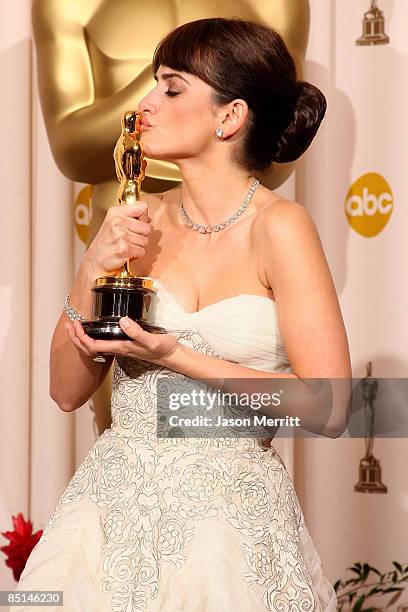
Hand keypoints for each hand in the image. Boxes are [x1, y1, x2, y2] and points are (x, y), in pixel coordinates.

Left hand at [65, 317, 180, 365]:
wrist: (172, 356)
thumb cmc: (163, 349)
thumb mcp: (151, 340)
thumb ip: (136, 332)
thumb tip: (122, 321)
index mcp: (121, 348)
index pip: (93, 346)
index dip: (81, 337)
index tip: (76, 325)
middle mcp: (118, 349)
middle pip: (90, 348)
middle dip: (76, 337)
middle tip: (69, 324)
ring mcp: (121, 348)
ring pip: (95, 346)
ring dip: (83, 337)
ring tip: (76, 326)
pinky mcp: (125, 345)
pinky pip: (103, 343)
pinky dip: (94, 337)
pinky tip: (95, 330)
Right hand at [85, 201, 151, 276]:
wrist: (96, 261)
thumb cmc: (107, 243)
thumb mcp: (115, 222)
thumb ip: (131, 217)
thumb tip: (148, 219)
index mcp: (116, 212)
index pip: (142, 207)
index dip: (143, 217)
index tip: (136, 223)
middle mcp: (117, 222)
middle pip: (147, 227)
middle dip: (140, 235)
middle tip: (127, 239)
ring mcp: (121, 235)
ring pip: (145, 241)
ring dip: (138, 246)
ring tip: (125, 246)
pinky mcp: (124, 248)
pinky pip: (142, 251)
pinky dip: (136, 255)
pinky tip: (125, 253)